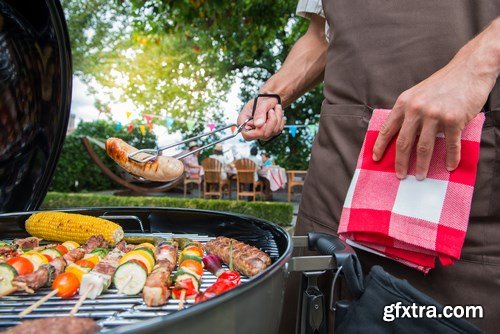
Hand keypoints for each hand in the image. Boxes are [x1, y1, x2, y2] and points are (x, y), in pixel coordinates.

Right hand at [238, 96, 284, 140]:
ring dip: (277, 118)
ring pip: (274, 131)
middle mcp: (252, 131)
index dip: (257, 130)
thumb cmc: (262, 99)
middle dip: (271, 120)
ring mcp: (262, 133)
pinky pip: (279, 129)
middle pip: (264, 135)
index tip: (263, 119)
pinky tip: (277, 113)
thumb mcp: (260, 103)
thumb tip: (258, 125)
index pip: (248, 136)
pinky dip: (280, 120)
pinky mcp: (271, 133)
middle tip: (271, 110)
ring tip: (274, 109)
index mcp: (244, 123)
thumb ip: (259, 113)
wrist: (270, 99)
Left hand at [372, 44, 496, 179]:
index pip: (388, 129)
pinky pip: (450, 145)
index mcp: (404, 103)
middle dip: (400, 162)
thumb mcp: (417, 94)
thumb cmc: (442, 83)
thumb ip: (408, 112)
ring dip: (422, 165)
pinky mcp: (454, 119)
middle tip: (400, 175)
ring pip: (424, 147)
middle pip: (404, 143)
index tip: (376, 159)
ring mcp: (435, 115)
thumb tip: (400, 136)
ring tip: (420, 176)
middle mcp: (416, 109)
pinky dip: (450, 158)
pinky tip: (449, 166)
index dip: (380, 146)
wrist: (469, 69)